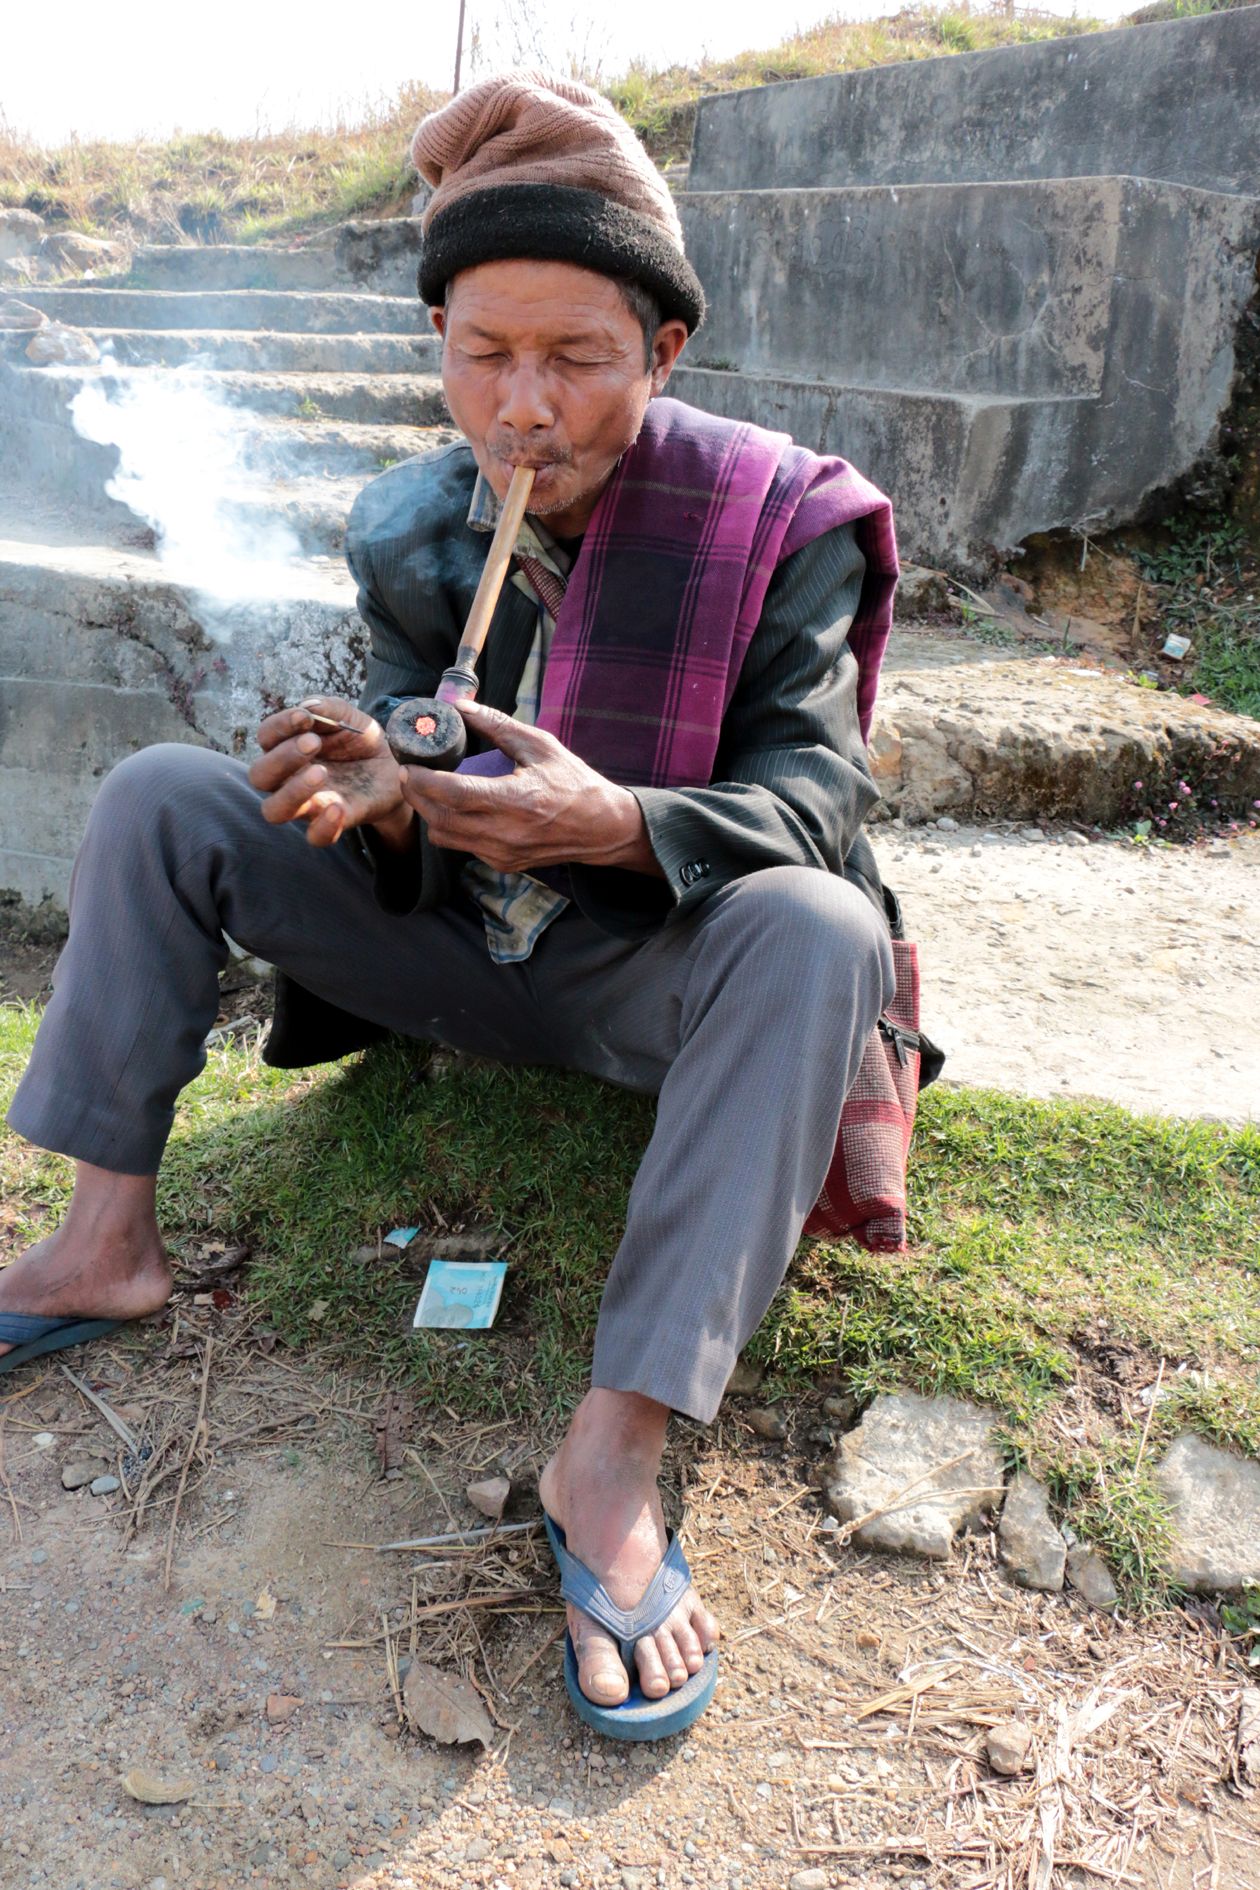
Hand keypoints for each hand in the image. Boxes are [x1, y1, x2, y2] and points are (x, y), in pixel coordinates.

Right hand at [248, 697, 408, 847]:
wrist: (393, 769)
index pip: (266, 737)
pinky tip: (338, 808)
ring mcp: (307, 802)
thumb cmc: (361, 741)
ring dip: (292, 792)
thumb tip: (309, 706)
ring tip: (321, 773)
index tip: (305, 717)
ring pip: (274, 810)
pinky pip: (314, 837)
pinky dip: (323, 826)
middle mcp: (288, 778)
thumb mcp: (352, 718)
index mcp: (287, 746)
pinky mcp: (330, 822)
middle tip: (312, 743)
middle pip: (260, 776)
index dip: (279, 726)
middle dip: (282, 758)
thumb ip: (331, 708)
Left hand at [398, 700, 660, 874]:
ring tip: (430, 790)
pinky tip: (459, 808)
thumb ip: (496, 725)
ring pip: (444, 837)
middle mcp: (505, 832)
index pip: (453, 794)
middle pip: (439, 818)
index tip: (409, 764)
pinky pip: (463, 846)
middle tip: (411, 773)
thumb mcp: (539, 745)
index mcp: (515, 799)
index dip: (423, 780)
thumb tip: (459, 704)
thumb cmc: (573, 782)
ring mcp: (502, 853)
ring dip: (430, 813)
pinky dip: (452, 827)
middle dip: (417, 795)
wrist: (601, 827)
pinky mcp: (503, 863)